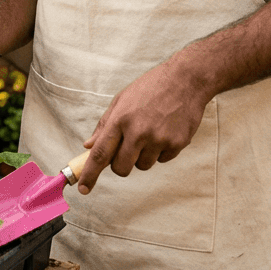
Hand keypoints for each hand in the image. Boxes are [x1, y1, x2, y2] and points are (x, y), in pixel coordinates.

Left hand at [75, 61, 208, 194]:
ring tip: (150, 133)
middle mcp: (138, 131)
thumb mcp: (121, 100)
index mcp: (120, 119)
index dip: (90, 173)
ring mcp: (159, 139)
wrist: (186, 80)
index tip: (84, 188)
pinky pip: (162, 160)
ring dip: (142, 157)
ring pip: (143, 166)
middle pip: (121, 168)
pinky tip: (165, 131)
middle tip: (126, 151)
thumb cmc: (150, 88)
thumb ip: (104, 125)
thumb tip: (88, 146)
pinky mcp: (177, 144)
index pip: (100, 153)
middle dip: (120, 166)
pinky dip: (161, 152)